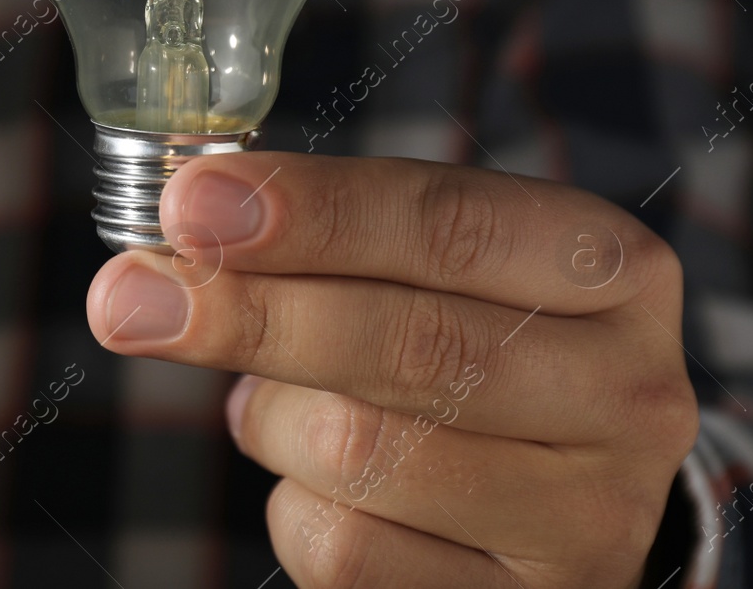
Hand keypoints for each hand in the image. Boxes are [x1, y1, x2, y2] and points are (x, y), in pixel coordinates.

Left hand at [84, 153, 697, 588]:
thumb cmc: (466, 335)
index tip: (190, 201)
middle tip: (126, 297)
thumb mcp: (430, 263)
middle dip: (247, 314)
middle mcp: (626, 392)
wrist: (556, 481)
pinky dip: (295, 506)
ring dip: (273, 419)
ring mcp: (587, 517)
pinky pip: (344, 551)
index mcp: (608, 268)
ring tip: (281, 400)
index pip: (449, 224)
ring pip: (357, 452)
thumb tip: (180, 226)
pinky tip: (321, 481)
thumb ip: (326, 235)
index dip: (311, 213)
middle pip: (407, 345)